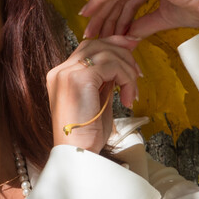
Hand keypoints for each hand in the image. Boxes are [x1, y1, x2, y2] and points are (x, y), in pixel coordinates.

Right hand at [46, 33, 140, 150]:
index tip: (132, 51)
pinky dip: (126, 78)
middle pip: (96, 44)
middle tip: (138, 71)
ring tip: (132, 92)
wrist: (78, 154)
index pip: (88, 48)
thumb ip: (104, 81)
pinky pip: (112, 65)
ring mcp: (67, 73)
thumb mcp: (97, 101)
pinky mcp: (79, 78)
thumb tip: (121, 64)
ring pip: (107, 53)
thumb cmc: (87, 136)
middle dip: (122, 52)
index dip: (112, 45)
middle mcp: (60, 71)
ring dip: (127, 70)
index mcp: (61, 76)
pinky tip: (127, 98)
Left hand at [79, 0, 198, 41]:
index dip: (114, 12)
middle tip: (90, 34)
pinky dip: (102, 2)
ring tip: (92, 33)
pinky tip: (90, 15)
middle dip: (104, 15)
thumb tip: (128, 34)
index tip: (102, 29)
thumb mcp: (166, 17)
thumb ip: (145, 23)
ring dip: (102, 14)